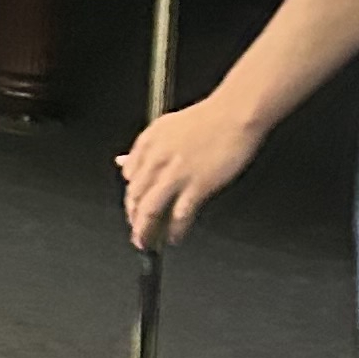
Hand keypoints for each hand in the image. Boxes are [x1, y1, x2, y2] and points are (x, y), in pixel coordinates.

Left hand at [118, 93, 263, 249]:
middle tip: (137, 232)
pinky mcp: (197, 186)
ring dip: (145, 232)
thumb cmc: (210, 118)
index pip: (128, 178)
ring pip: (149, 210)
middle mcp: (157, 159)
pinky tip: (174, 238)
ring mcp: (176, 174)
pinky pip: (179, 216)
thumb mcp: (166, 128)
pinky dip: (174, 231)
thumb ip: (143, 150)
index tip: (134, 209)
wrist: (236, 113)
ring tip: (147, 244)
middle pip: (135, 197)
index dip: (130, 199)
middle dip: (134, 219)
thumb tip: (123, 163)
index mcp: (148, 143)